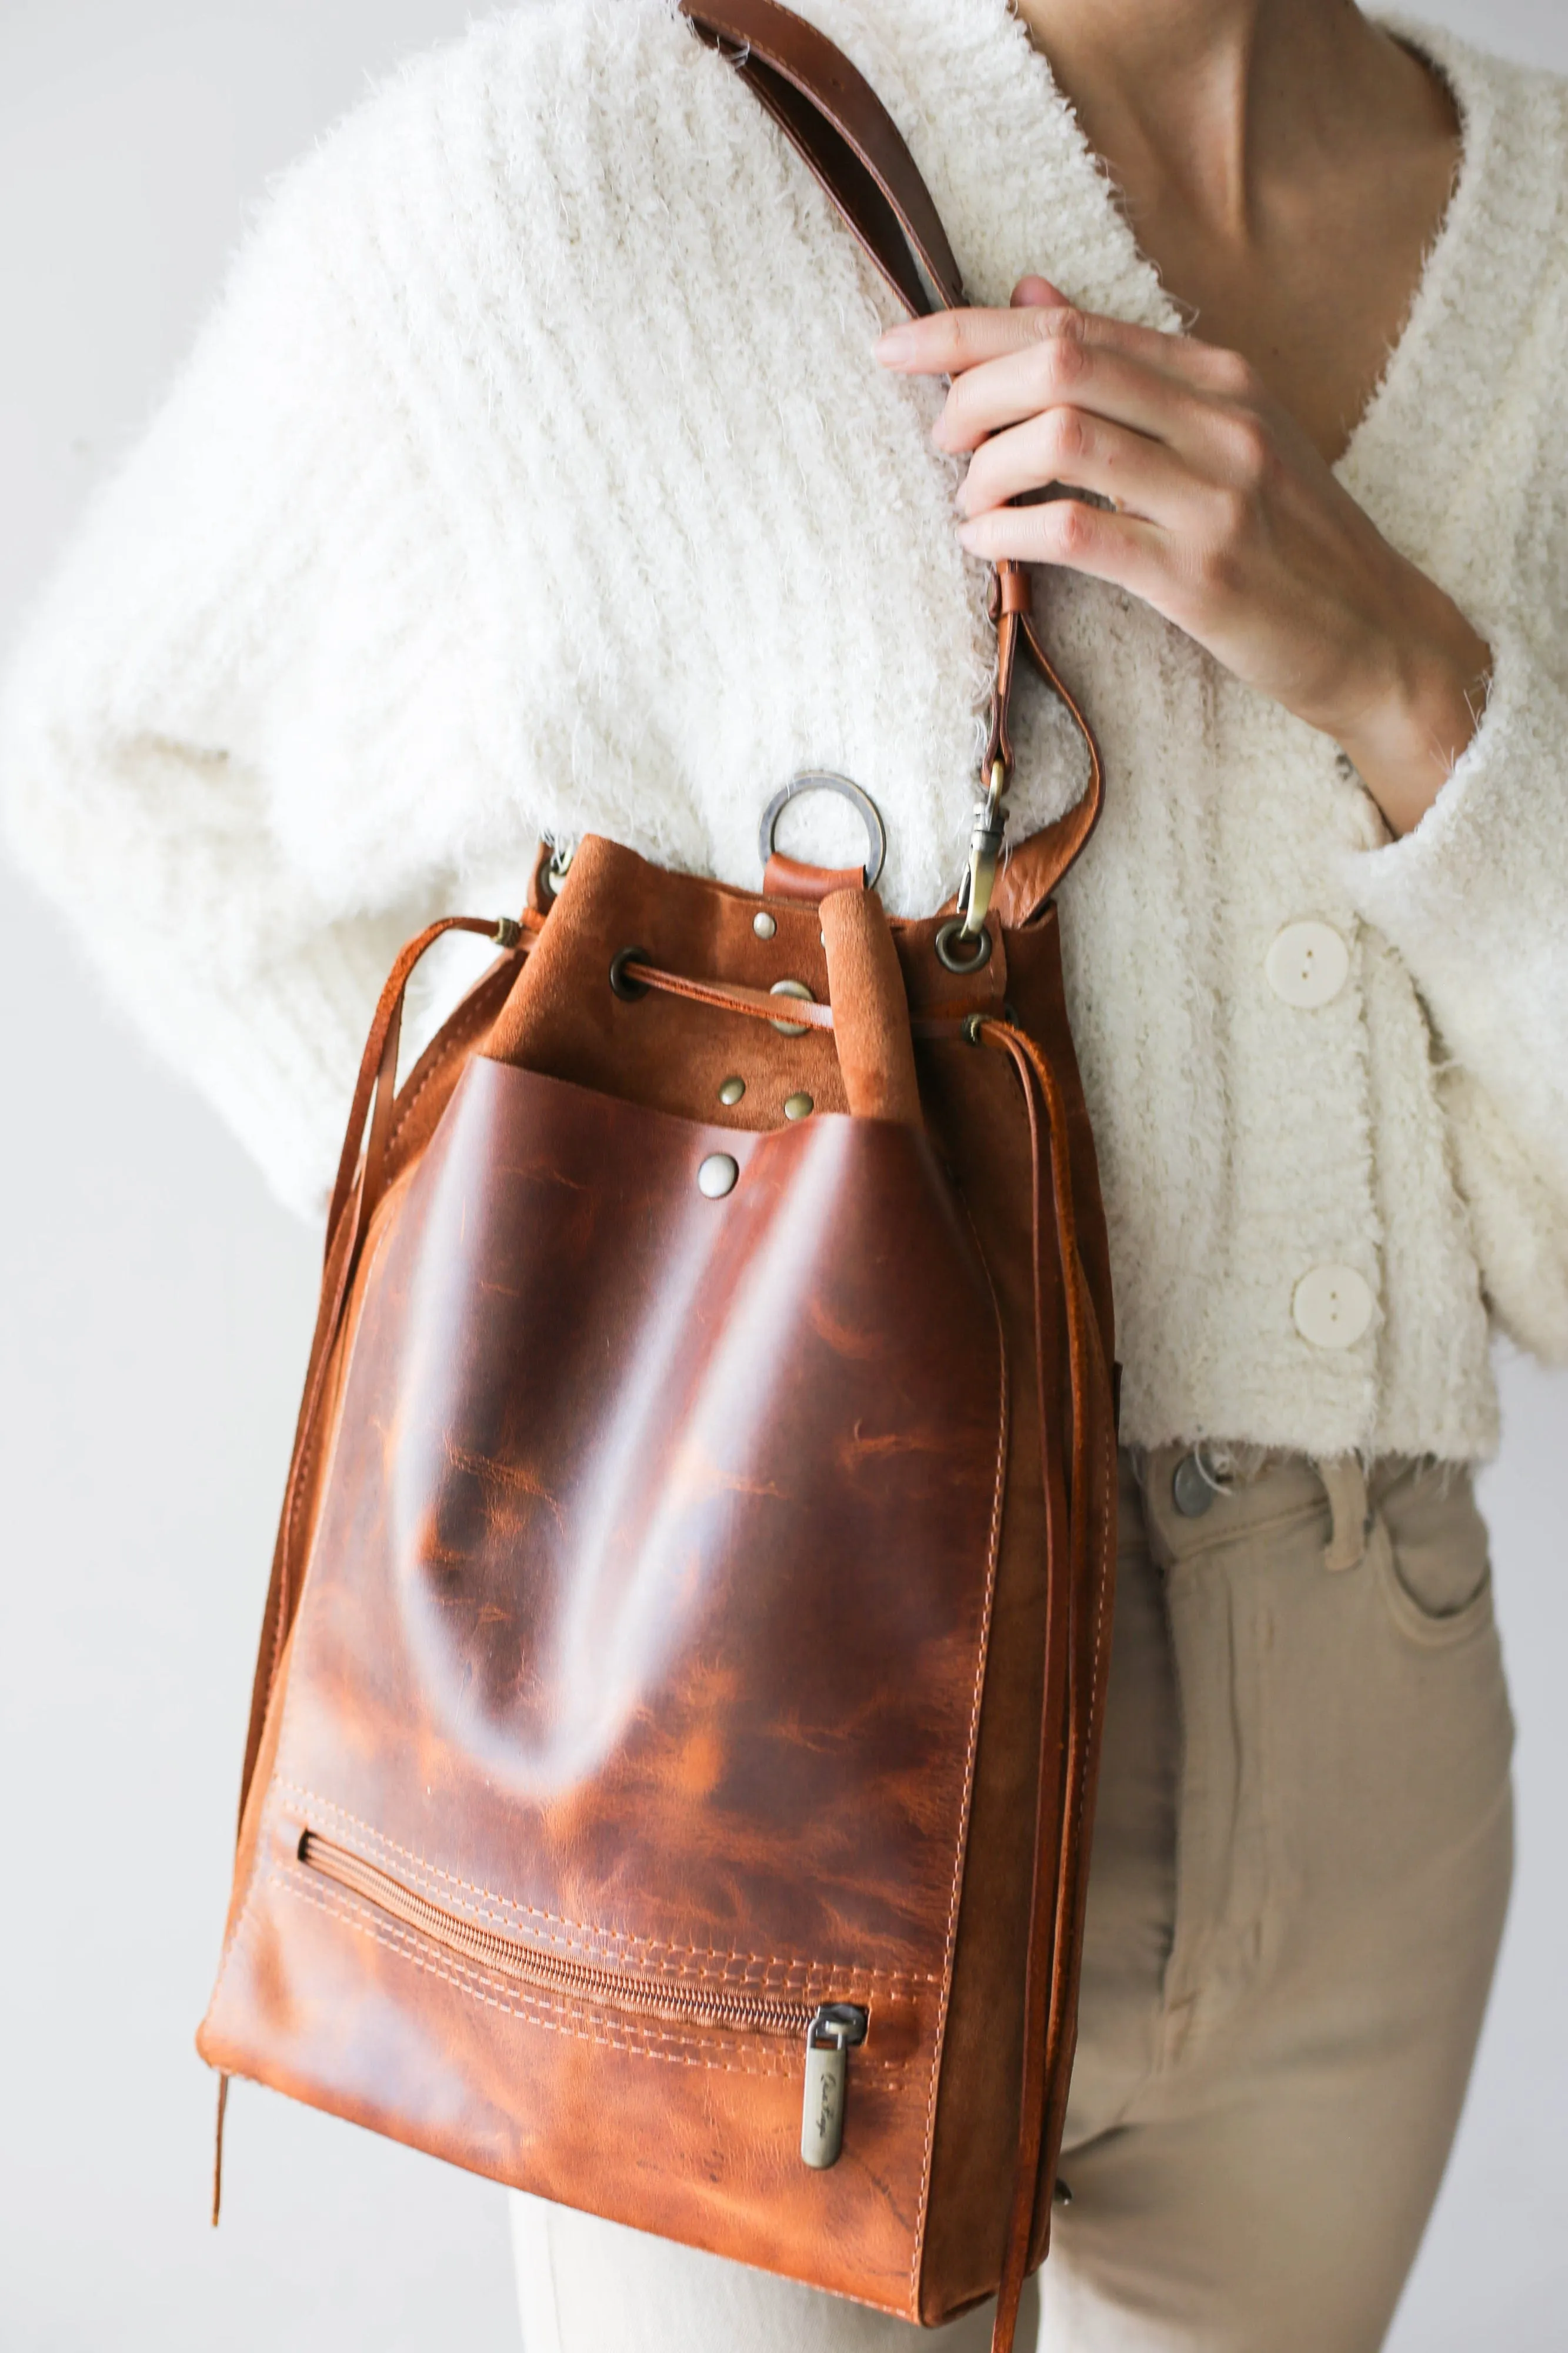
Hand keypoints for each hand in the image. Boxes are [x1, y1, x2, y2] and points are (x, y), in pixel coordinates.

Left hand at [876, 279, 1491, 835]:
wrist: (1377, 635)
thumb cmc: (1288, 541)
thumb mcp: (1224, 433)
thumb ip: (1127, 369)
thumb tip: (1027, 295)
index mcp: (1220, 376)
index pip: (1072, 325)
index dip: (967, 330)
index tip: (897, 346)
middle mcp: (1220, 421)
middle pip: (1059, 362)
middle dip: (970, 394)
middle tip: (942, 441)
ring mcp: (1213, 497)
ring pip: (1061, 437)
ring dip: (987, 469)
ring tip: (970, 503)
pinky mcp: (1199, 576)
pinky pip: (1078, 533)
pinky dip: (1010, 533)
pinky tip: (987, 546)